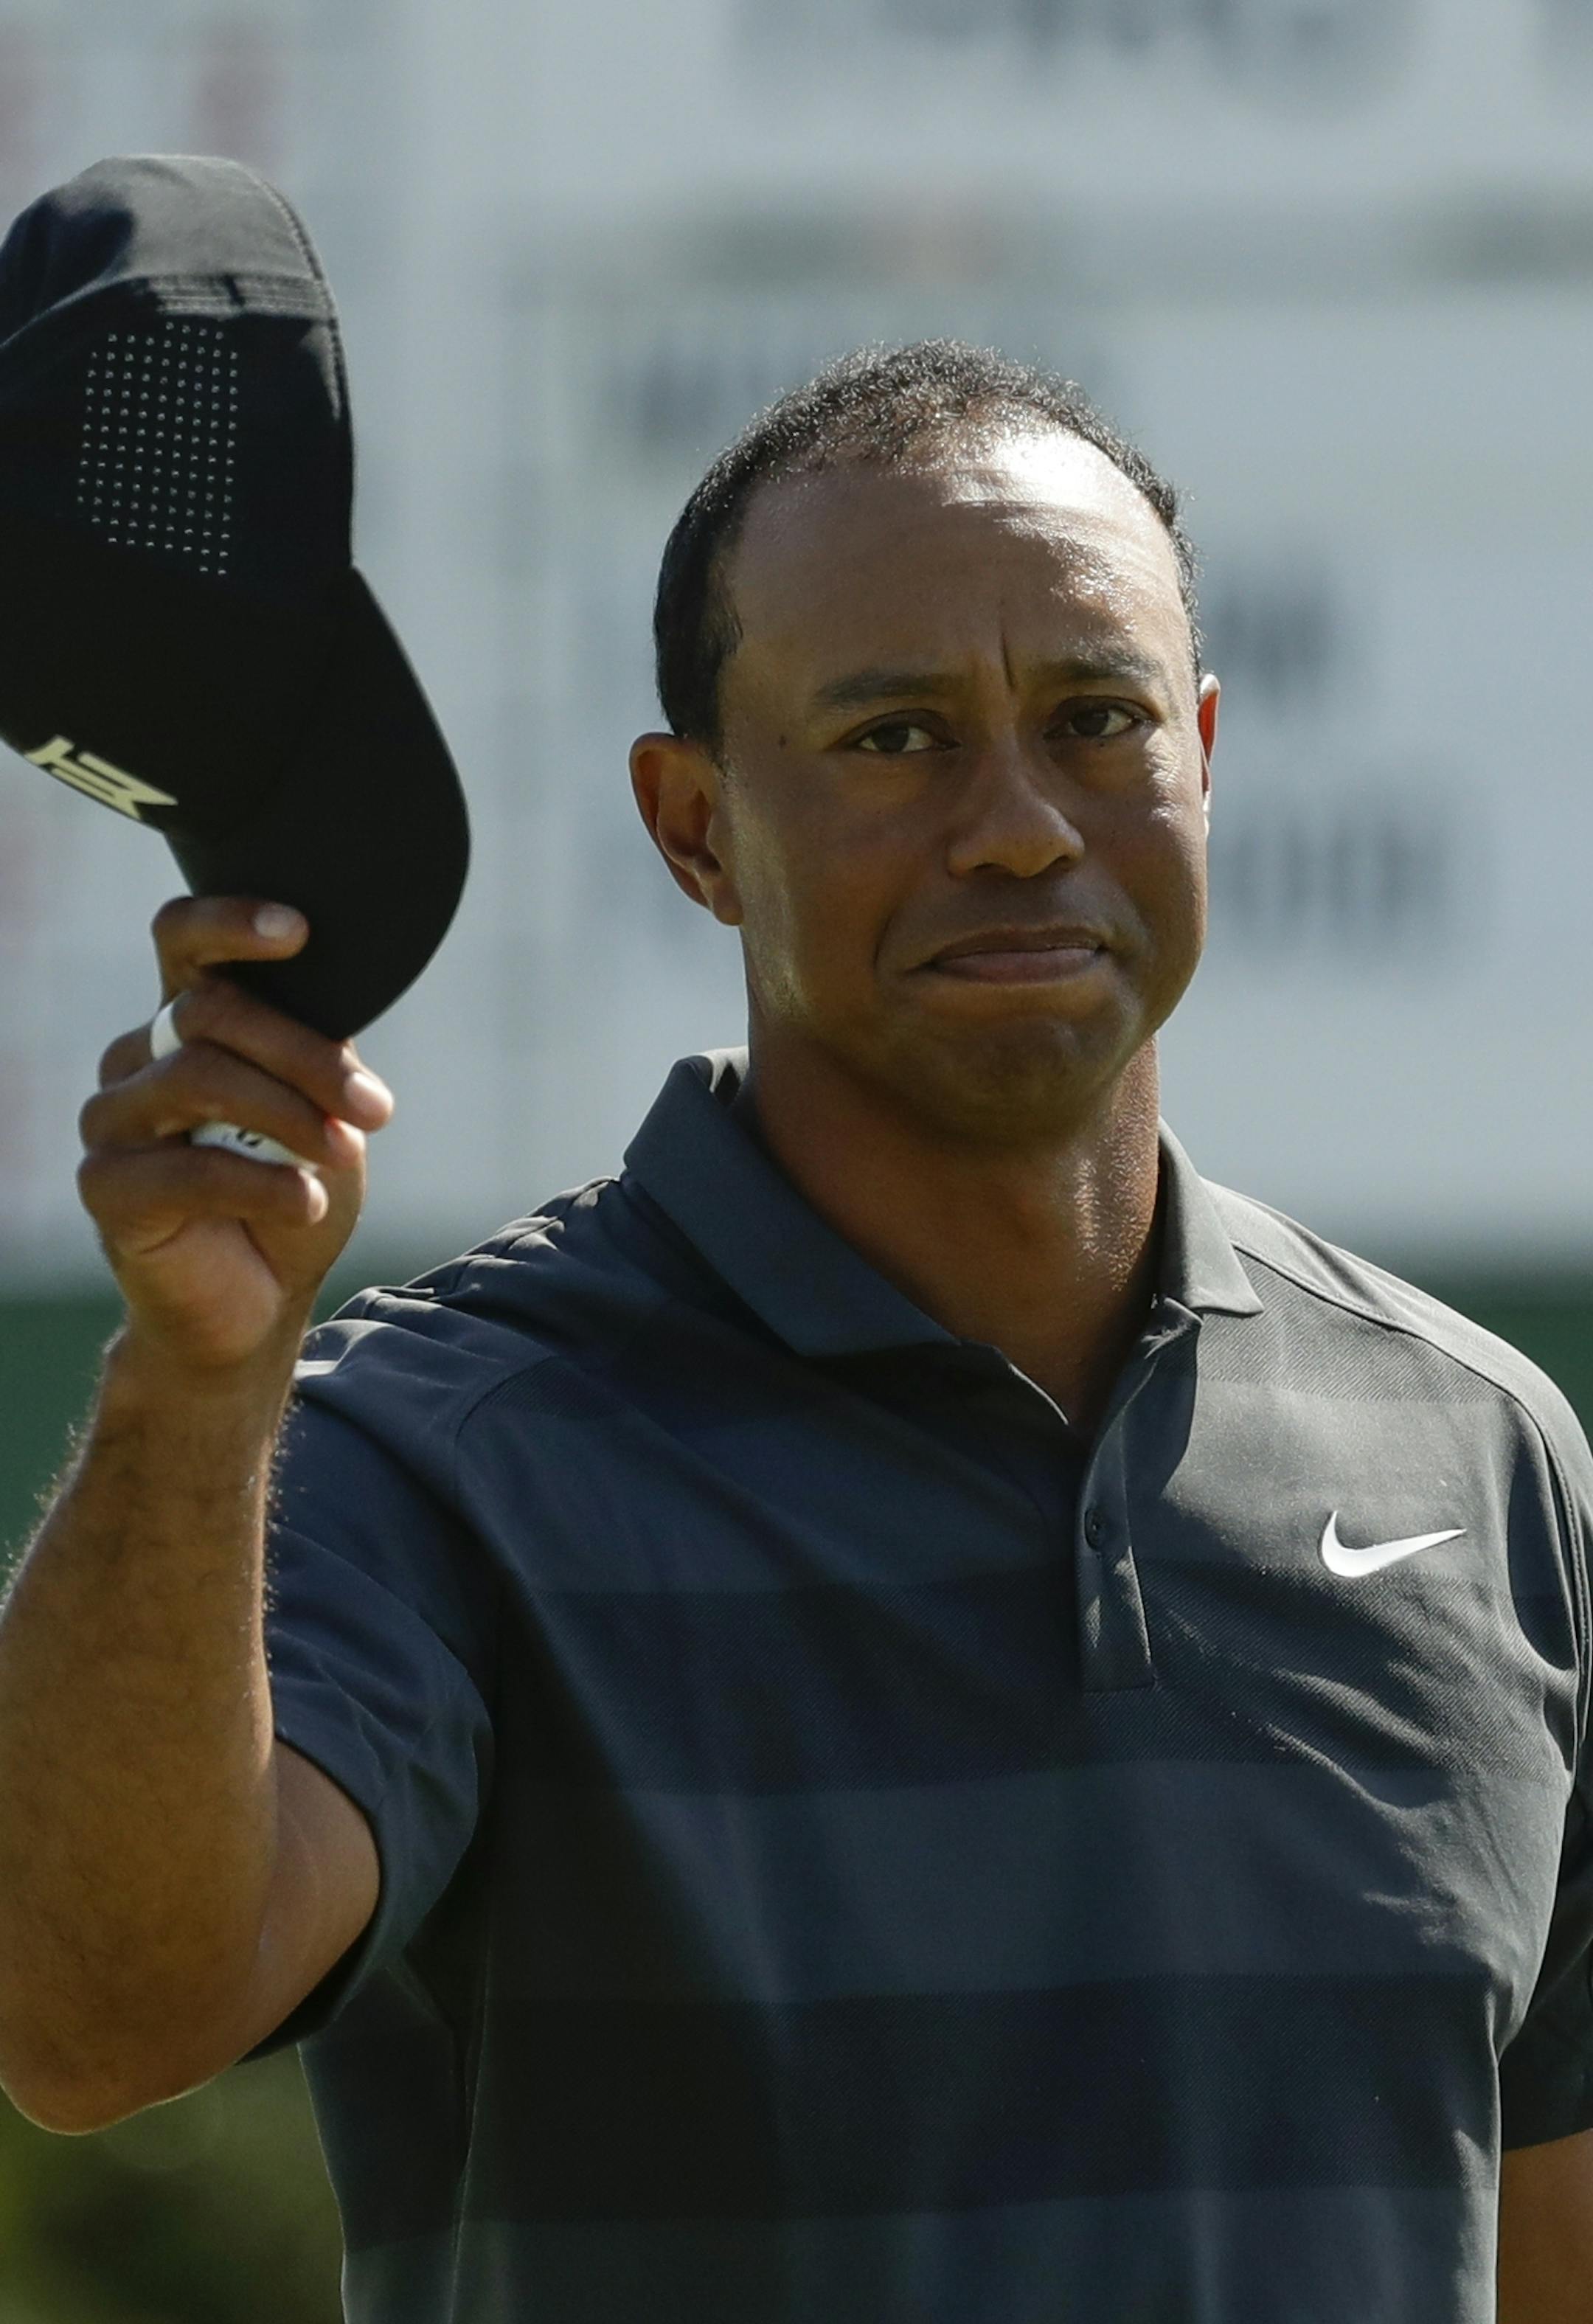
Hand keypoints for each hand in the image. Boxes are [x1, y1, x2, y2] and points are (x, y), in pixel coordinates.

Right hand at [77, 898, 393, 1377]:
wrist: (258, 1299)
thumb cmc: (291, 1190)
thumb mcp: (320, 1109)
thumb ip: (315, 1048)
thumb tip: (341, 993)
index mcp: (185, 1021)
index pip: (183, 940)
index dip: (231, 922)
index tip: (299, 931)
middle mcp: (136, 1057)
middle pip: (211, 1013)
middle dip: (306, 1058)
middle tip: (374, 1109)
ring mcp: (111, 1121)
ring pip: (199, 1077)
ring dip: (290, 1117)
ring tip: (342, 1156)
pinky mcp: (106, 1187)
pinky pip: (187, 1168)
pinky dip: (264, 1184)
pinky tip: (307, 1202)